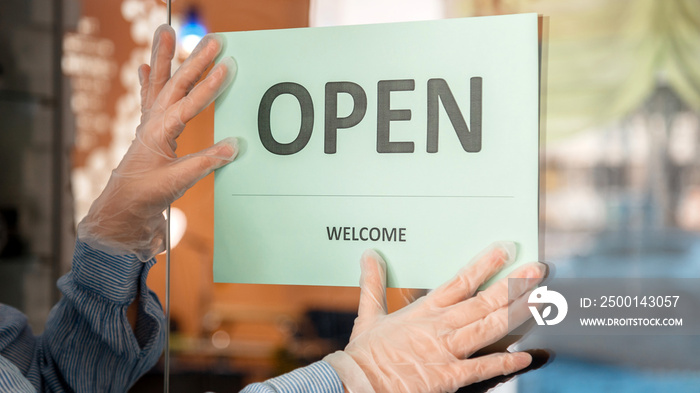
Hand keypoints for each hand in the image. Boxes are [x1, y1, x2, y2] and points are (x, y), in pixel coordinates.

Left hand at [78, 25, 237, 259]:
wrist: (122, 208)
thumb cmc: (146, 195)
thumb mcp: (178, 181)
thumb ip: (206, 162)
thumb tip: (235, 146)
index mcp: (160, 133)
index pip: (189, 104)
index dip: (209, 87)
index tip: (225, 68)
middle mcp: (153, 123)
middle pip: (176, 85)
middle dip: (194, 61)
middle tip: (213, 41)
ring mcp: (149, 125)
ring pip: (159, 84)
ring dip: (164, 58)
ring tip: (165, 32)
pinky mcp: (149, 131)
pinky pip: (149, 98)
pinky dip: (148, 81)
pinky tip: (144, 66)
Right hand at [324, 243, 546, 392]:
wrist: (357, 383)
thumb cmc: (364, 353)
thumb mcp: (369, 314)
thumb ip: (373, 283)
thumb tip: (370, 255)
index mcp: (424, 310)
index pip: (461, 280)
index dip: (486, 264)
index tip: (506, 250)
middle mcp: (440, 326)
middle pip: (484, 301)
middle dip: (513, 284)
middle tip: (537, 270)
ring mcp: (446, 351)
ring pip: (489, 328)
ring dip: (516, 313)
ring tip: (539, 299)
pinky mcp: (448, 377)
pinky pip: (483, 368)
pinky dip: (506, 363)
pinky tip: (527, 356)